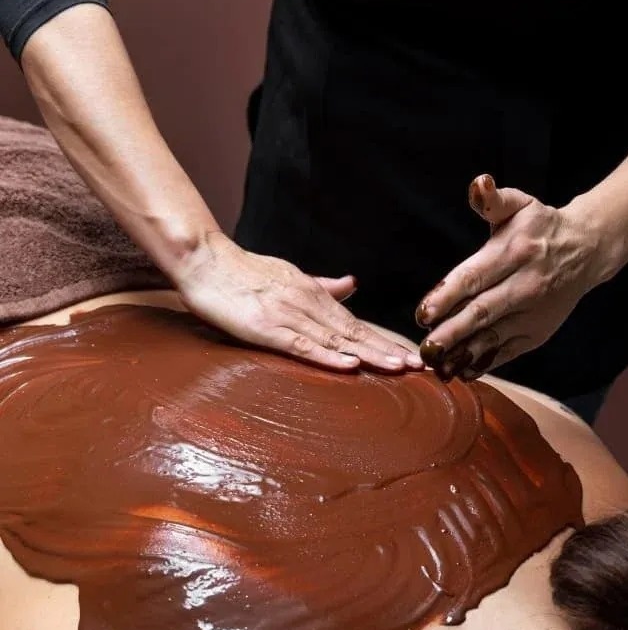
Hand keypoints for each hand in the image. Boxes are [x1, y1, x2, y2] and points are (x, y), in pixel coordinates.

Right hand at [177, 231, 422, 371]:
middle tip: (420, 367)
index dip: (385, 340)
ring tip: (398, 369)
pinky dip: (328, 357)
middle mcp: (308, 303)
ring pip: (336, 340)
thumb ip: (322, 285)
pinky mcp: (266, 329)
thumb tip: (352, 285)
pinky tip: (351, 365)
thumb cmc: (243, 272)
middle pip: (355, 332)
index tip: (411, 355)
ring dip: (369, 355)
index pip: (357, 322)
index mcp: (314, 294)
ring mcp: (288, 316)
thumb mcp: (290, 275)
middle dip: (388, 350)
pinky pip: (302, 346)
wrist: (204, 260)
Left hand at [415, 175, 601, 379]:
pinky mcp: (537, 334)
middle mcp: (526, 285)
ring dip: (463, 354)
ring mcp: (533, 314)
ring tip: (437, 366)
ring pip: (493, 337)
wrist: (587, 250)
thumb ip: (492, 199)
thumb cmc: (540, 227)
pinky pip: (507, 352)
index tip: (423, 314)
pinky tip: (461, 371)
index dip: (448, 296)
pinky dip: (484, 364)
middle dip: (452, 332)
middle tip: (425, 348)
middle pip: (482, 312)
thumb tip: (479, 184)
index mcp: (515, 253)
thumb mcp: (520, 204)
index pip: (475, 277)